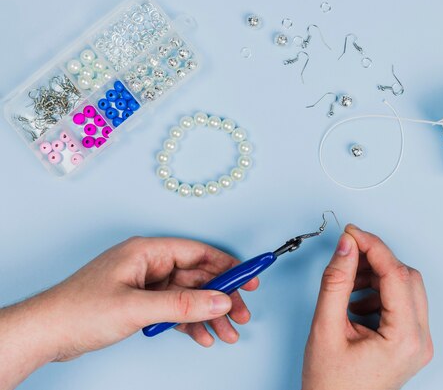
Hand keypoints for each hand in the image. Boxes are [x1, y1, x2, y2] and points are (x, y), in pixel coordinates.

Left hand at [0, 237, 257, 389]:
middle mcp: (149, 265)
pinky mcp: (140, 304)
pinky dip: (190, 323)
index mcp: (148, 252)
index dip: (227, 266)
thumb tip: (220, 300)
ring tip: (227, 333)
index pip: (198, 254)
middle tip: (241, 314)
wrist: (46, 333)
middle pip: (198, 277)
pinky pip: (175, 310)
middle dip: (221, 298)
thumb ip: (183, 304)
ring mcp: (145, 285)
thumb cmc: (79, 310)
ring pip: (189, 296)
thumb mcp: (138, 307)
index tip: (249, 279)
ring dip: (209, 315)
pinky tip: (203, 337)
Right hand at [302, 225, 432, 389]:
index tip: (352, 233)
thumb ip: (336, 282)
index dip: (373, 247)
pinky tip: (355, 304)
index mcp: (404, 339)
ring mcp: (417, 343)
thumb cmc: (331, 386)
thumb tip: (347, 247)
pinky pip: (402, 304)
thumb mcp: (326, 329)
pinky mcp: (410, 343)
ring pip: (406, 288)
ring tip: (348, 287)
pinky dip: (380, 294)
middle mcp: (419, 340)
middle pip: (407, 278)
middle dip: (376, 261)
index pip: (396, 275)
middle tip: (348, 254)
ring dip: (377, 278)